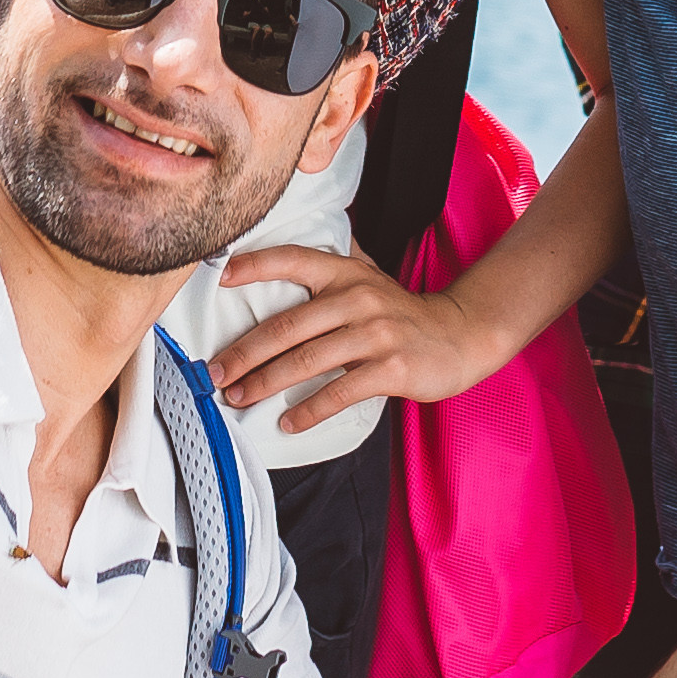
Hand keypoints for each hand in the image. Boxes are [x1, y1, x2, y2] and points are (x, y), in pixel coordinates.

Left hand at [210, 243, 513, 430]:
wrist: (461, 335)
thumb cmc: (402, 312)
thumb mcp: (369, 278)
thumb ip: (331, 267)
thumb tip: (281, 255)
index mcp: (346, 273)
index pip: (293, 260)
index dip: (255, 265)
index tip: (219, 277)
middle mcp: (358, 298)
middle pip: (287, 325)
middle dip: (245, 352)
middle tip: (215, 372)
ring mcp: (376, 333)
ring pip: (307, 360)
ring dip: (266, 383)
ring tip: (238, 398)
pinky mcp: (392, 369)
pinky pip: (340, 391)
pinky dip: (308, 410)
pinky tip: (287, 422)